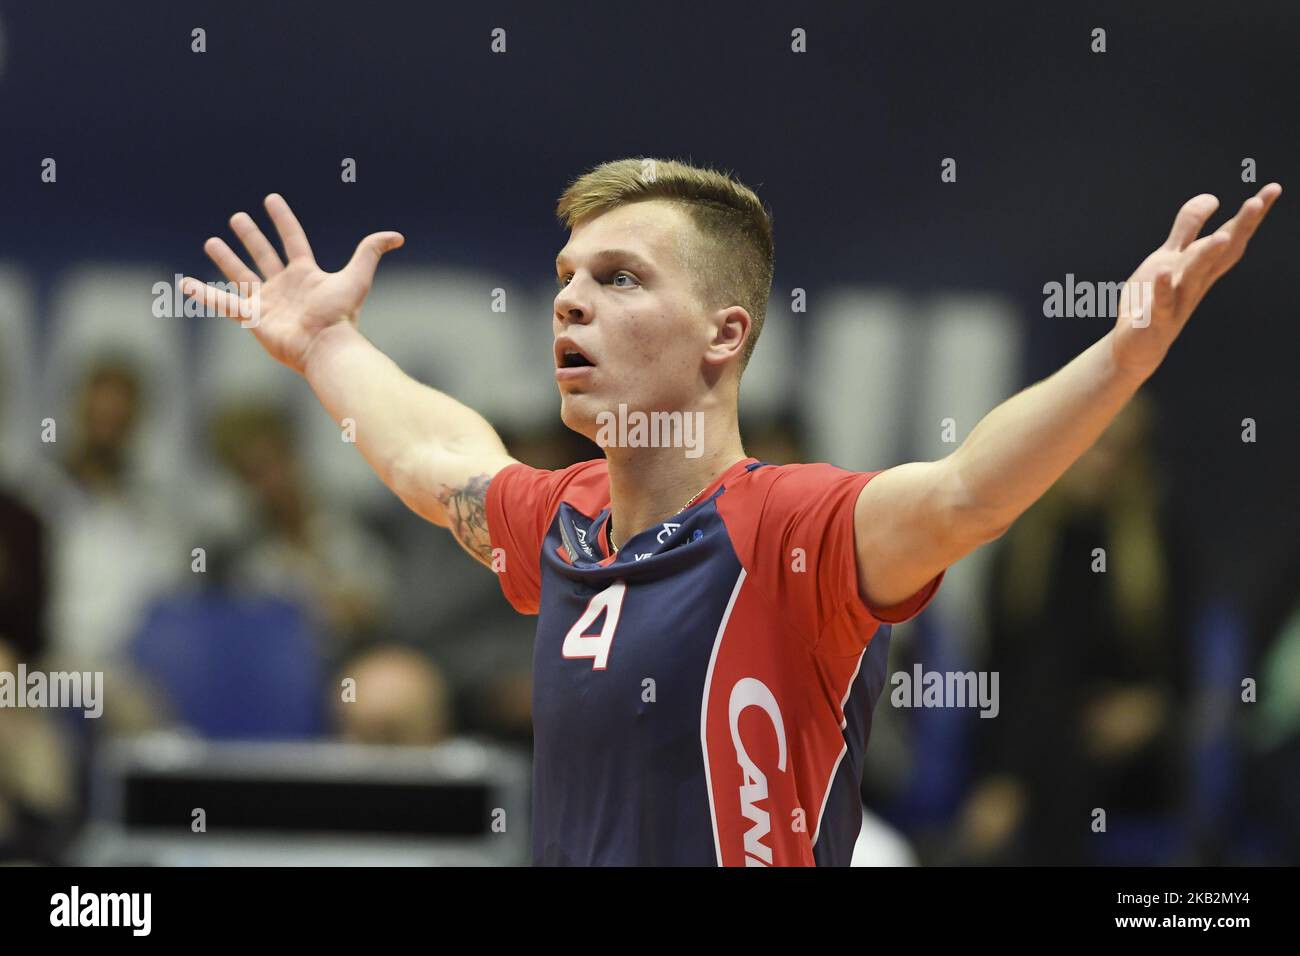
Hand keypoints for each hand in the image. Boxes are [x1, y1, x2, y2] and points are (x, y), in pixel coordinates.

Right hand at [182, 194, 403, 375]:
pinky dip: (204, 294)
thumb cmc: (341, 315)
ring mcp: (267, 302)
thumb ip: (371, 251)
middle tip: (238, 218)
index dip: (283, 219)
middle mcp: (285, 286)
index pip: (293, 239)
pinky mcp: (253, 318)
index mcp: (306, 274)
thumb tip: (397, 236)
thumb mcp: (357, 276)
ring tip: (212, 241)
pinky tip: (186, 283)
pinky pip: (223, 303)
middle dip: (251, 236)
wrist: (326, 345)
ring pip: (241, 276)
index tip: (271, 199)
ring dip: (227, 259)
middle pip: (264, 255)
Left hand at [1111, 182, 1280, 376]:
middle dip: (1239, 228)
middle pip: (1222, 253)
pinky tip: (1163, 274)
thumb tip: (1212, 197)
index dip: (1250, 215)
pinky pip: (1161, 302)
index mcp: (1200, 266)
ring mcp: (1178, 300)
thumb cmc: (1155, 298)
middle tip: (1257, 201)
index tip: (1273, 188)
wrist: (1136, 346)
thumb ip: (1187, 228)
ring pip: (1196, 275)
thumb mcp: (1169, 256)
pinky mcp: (1156, 318)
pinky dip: (1162, 288)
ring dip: (1207, 256)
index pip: (1231, 237)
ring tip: (1221, 236)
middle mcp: (1195, 282)